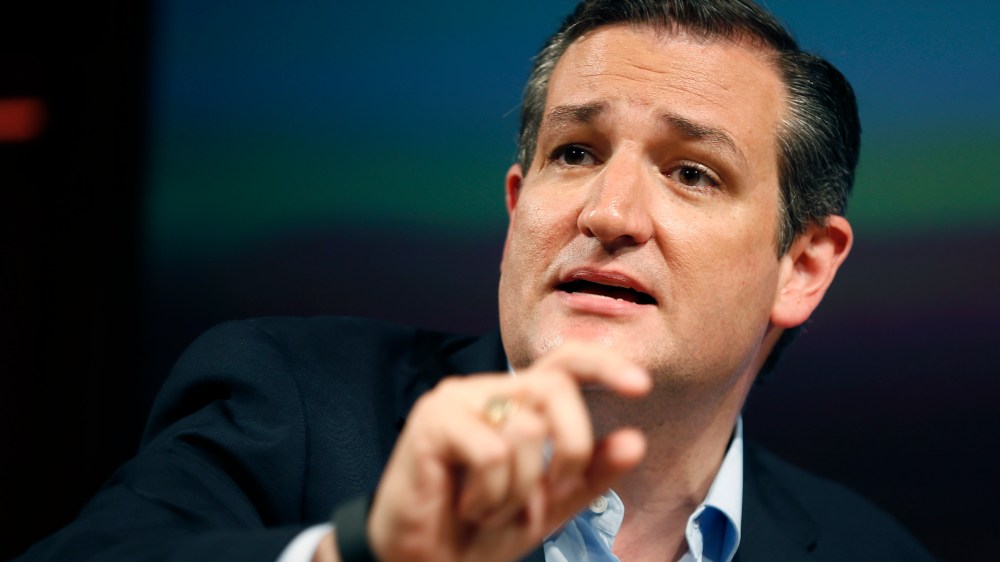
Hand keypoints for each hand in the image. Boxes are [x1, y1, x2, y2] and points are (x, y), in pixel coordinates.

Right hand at [364, 342, 651, 561]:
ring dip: (520, 490)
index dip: (604, 365)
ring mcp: (456, 400)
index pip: (565, 362)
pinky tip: (467, 506)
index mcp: (515, 402)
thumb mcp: (550, 504)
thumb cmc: (479, 532)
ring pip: (528, 429)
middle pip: (557, 389)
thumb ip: (590, 473)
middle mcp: (485, 390)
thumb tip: (634, 441)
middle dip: (571, 451)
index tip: (641, 387)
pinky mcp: (432, 420)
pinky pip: (494, 452)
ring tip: (489, 508)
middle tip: (549, 494)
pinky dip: (492, 495)